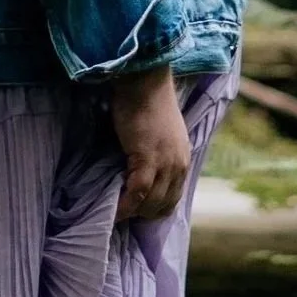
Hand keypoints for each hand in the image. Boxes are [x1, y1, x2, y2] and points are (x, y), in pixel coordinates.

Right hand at [111, 62, 191, 223]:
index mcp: (182, 159)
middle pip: (164, 204)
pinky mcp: (148, 158)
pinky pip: (137, 192)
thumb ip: (157, 153)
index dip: (156, 209)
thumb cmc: (147, 102)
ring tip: (116, 215)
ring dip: (133, 212)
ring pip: (151, 202)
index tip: (139, 213)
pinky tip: (114, 210)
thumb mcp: (161, 134)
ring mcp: (165, 163)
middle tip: (123, 215)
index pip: (173, 197)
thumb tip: (141, 171)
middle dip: (144, 214)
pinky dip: (125, 205)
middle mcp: (178, 164)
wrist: (144, 81)